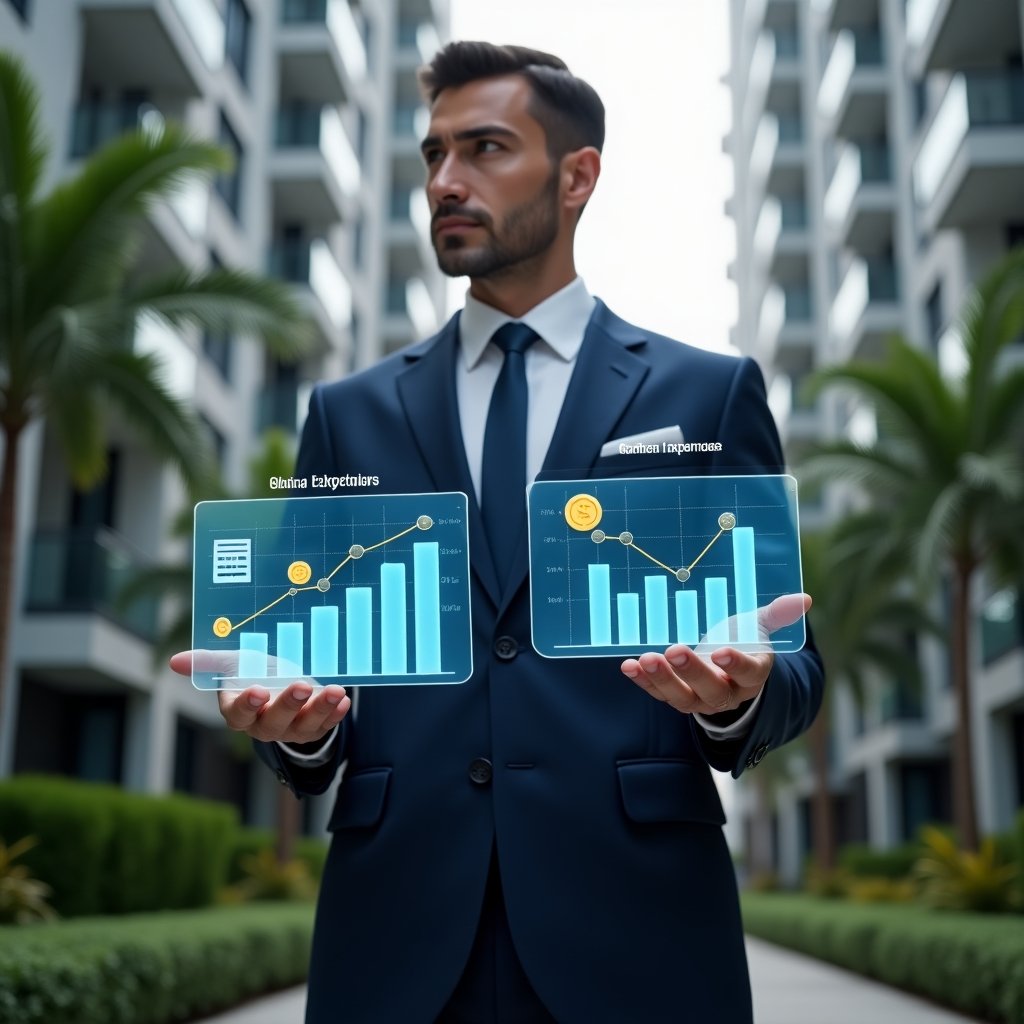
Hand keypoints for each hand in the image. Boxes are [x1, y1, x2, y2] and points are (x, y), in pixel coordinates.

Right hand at [169, 650, 350, 743]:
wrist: (282, 684)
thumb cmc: (253, 673)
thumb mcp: (234, 663)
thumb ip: (208, 662)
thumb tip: (175, 662)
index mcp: (239, 712)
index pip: (238, 715)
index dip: (247, 705)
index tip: (257, 690)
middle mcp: (263, 725)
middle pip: (273, 723)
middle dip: (288, 705)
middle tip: (301, 686)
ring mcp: (290, 729)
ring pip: (303, 727)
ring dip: (320, 710)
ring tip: (334, 692)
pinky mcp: (313, 728)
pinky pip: (325, 726)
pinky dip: (336, 715)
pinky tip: (344, 700)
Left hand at [619, 593, 810, 715]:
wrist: (725, 665)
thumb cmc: (743, 639)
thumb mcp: (758, 625)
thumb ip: (776, 614)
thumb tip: (804, 598)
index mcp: (753, 674)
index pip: (748, 673)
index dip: (736, 664)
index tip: (721, 650)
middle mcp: (728, 693)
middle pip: (711, 689)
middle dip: (691, 671)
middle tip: (675, 649)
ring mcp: (700, 699)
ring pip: (682, 697)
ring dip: (662, 679)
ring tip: (644, 660)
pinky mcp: (676, 697)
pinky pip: (659, 694)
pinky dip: (643, 682)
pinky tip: (629, 666)